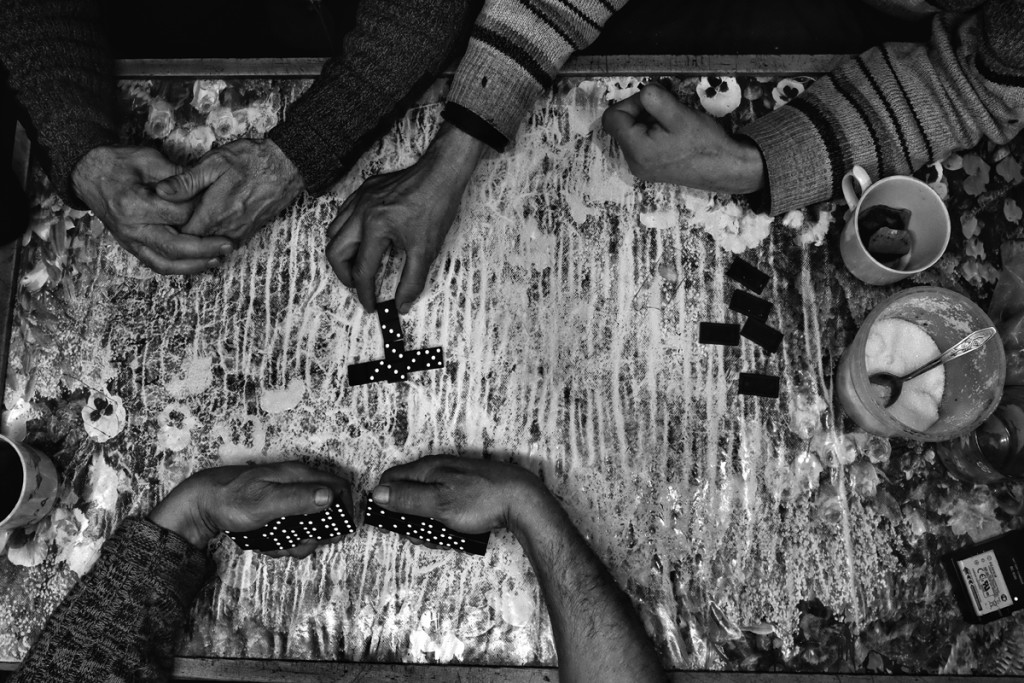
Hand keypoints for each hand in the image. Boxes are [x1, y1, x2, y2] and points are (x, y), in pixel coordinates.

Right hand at [71, 146, 233, 274]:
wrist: (87, 172)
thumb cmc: (119, 162)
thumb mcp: (148, 159)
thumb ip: (177, 176)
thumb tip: (205, 188)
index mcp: (134, 204)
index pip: (178, 214)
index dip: (201, 211)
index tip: (218, 207)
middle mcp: (130, 228)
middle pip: (174, 246)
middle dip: (205, 248)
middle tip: (229, 244)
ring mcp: (129, 241)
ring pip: (166, 263)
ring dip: (194, 265)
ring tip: (218, 259)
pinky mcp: (130, 247)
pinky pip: (156, 264)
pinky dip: (179, 267)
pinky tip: (198, 264)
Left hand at [148, 462, 350, 557]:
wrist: (203, 503)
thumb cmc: (232, 500)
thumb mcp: (265, 502)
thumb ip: (298, 499)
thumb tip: (330, 497)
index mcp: (299, 476)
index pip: (339, 487)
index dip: (344, 511)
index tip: (336, 533)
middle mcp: (297, 484)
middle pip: (326, 510)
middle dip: (316, 534)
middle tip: (298, 546)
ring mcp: (288, 496)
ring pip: (309, 524)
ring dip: (298, 542)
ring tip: (277, 546)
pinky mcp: (279, 508)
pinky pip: (292, 528)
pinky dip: (284, 541)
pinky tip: (268, 542)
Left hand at [155, 138, 303, 244]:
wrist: (287, 166)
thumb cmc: (251, 160)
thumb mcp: (214, 163)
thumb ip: (186, 181)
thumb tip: (160, 192)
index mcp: (214, 213)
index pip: (182, 236)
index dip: (168, 230)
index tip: (160, 219)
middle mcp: (227, 229)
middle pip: (195, 245)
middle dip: (181, 236)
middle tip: (168, 222)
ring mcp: (240, 233)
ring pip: (210, 246)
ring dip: (198, 239)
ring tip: (186, 224)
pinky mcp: (250, 232)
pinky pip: (226, 243)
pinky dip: (214, 238)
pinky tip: (209, 224)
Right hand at [326, 123, 485, 312]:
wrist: (441, 173)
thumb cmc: (436, 206)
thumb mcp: (426, 249)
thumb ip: (412, 280)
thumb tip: (402, 303)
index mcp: (376, 227)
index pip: (362, 270)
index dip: (365, 293)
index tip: (371, 305)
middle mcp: (362, 212)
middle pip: (335, 252)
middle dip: (345, 275)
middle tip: (359, 286)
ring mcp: (360, 199)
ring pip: (334, 232)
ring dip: (342, 253)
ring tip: (357, 265)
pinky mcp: (364, 190)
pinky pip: (343, 214)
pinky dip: (346, 232)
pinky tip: (361, 239)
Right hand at [371, 455, 548, 534]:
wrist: (523, 501)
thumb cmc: (482, 500)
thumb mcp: (439, 503)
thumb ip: (407, 498)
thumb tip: (377, 493)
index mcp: (428, 468)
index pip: (391, 480)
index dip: (385, 502)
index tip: (392, 524)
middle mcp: (438, 471)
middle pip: (408, 496)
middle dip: (411, 521)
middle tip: (427, 537)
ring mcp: (453, 482)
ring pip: (427, 507)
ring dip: (431, 527)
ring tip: (446, 538)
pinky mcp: (466, 493)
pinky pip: (445, 510)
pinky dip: (447, 524)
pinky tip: (458, 534)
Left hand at [601, 83, 766, 194]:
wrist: (726, 169)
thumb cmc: (705, 144)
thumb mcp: (679, 115)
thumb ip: (655, 99)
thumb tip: (643, 92)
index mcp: (636, 150)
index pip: (613, 117)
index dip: (631, 102)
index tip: (655, 101)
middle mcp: (633, 162)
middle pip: (622, 124)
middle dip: (642, 110)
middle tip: (668, 109)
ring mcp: (642, 166)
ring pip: (633, 131)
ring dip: (650, 119)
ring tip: (674, 122)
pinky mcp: (651, 166)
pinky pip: (643, 141)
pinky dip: (655, 130)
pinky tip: (674, 132)